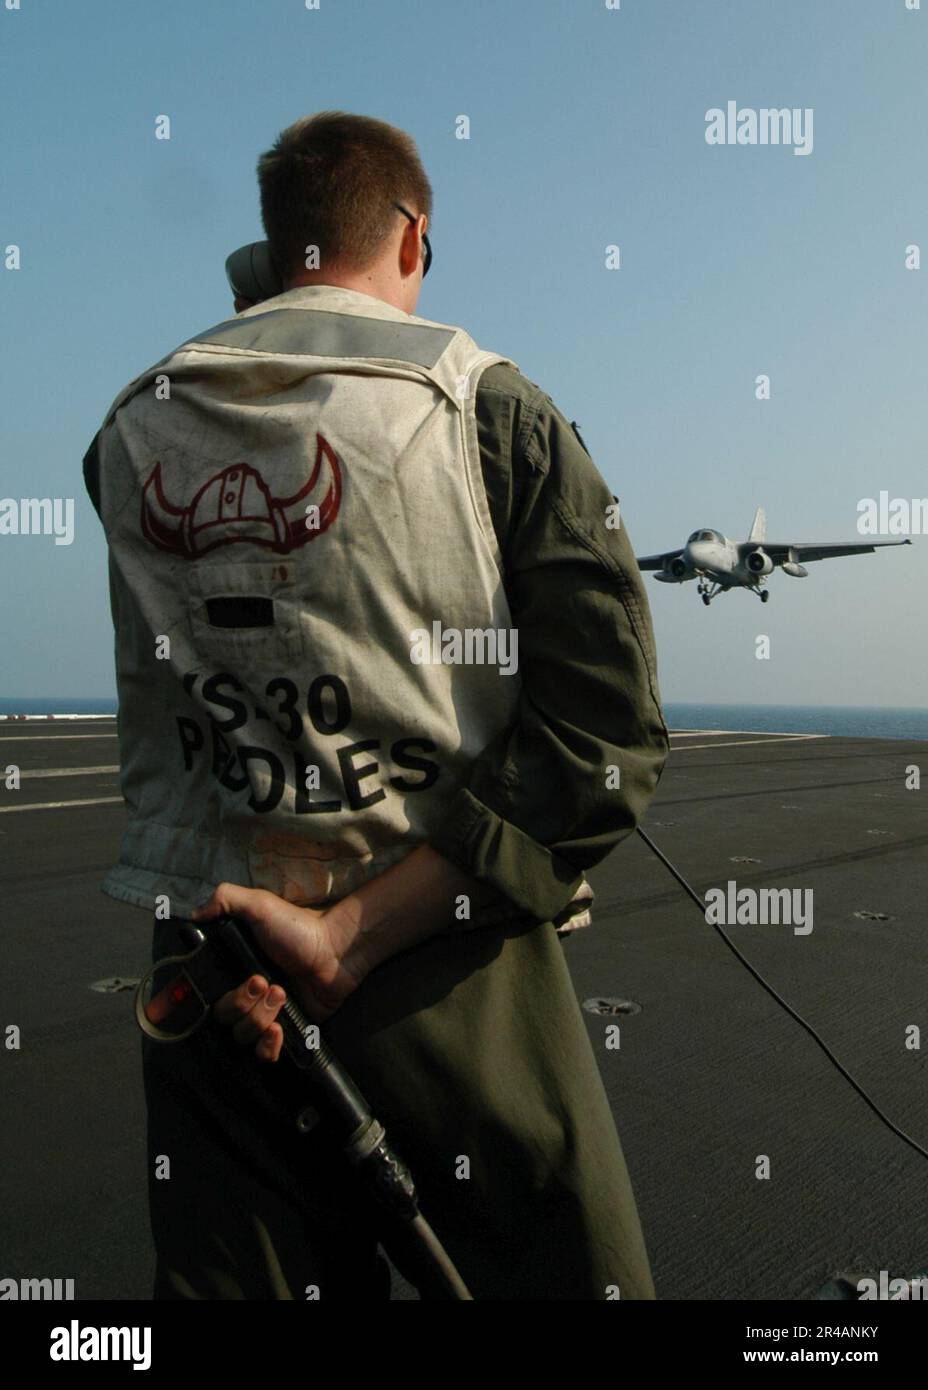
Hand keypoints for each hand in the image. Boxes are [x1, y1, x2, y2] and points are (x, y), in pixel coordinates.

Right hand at [191, 882, 368, 1061]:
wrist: (337, 950)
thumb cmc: (298, 927)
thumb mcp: (259, 905)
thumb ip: (225, 900)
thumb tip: (194, 914)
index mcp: (233, 969)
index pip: (204, 994)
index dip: (201, 998)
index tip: (216, 990)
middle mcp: (244, 994)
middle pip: (223, 1017)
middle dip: (241, 1002)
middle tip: (265, 981)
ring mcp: (264, 1014)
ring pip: (243, 1035)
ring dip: (260, 1016)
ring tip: (282, 993)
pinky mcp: (285, 1031)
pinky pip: (263, 1054)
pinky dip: (267, 1046)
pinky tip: (278, 1029)